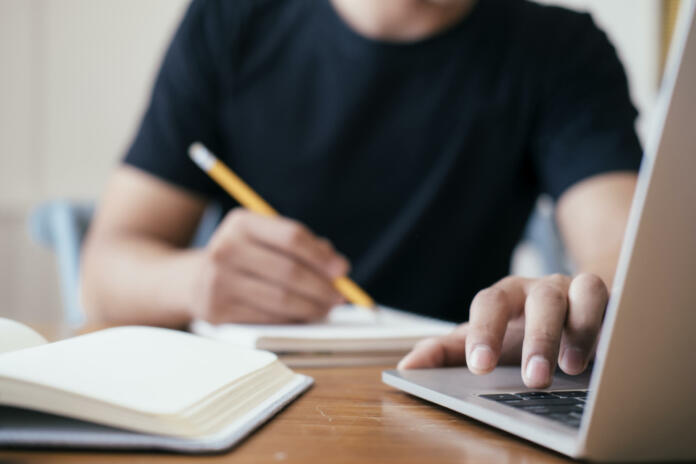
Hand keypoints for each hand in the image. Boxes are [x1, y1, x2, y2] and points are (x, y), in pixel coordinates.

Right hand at [190, 208, 348, 323]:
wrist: (193, 280)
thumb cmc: (246, 257)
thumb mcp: (266, 239)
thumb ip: (303, 246)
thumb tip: (337, 268)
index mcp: (242, 223)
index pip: (292, 237)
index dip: (321, 256)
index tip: (342, 270)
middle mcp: (226, 248)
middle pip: (289, 271)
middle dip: (322, 287)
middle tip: (339, 296)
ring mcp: (218, 281)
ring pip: (281, 299)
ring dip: (312, 307)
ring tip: (326, 308)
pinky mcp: (217, 311)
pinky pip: (267, 318)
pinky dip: (292, 319)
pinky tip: (303, 317)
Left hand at [398, 274, 608, 387]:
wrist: (565, 312)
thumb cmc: (518, 331)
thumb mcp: (483, 342)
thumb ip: (446, 353)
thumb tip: (407, 367)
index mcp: (505, 296)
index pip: (489, 303)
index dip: (484, 332)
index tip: (479, 366)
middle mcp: (540, 288)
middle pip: (539, 299)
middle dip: (537, 338)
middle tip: (533, 378)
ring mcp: (576, 289)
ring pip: (582, 291)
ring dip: (579, 329)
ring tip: (571, 368)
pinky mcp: (608, 298)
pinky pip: (613, 299)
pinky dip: (609, 321)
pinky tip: (606, 352)